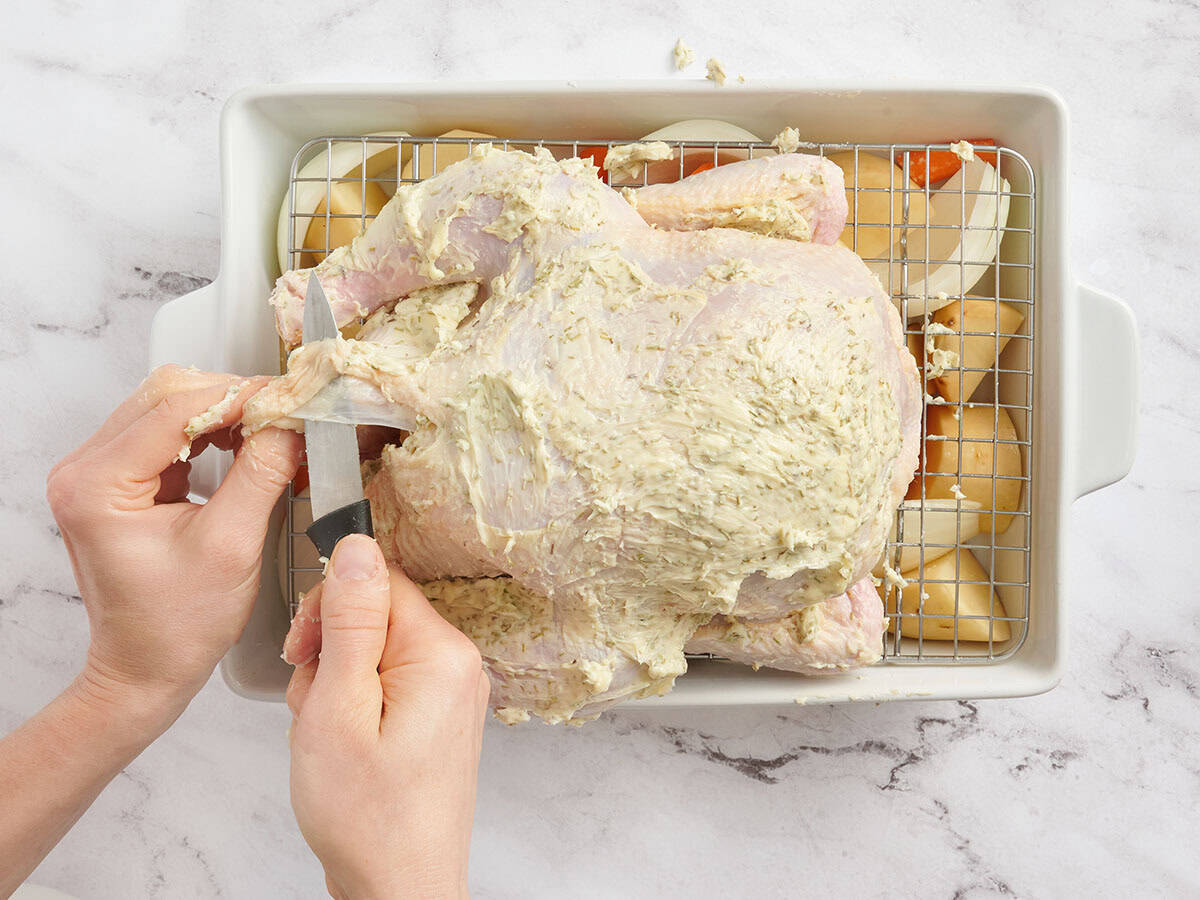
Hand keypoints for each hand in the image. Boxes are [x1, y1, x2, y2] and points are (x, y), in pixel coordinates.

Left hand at [45, 364, 302, 721]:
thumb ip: (262, 474)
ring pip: (165, 407)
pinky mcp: (116, 480)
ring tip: (271, 430)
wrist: (145, 669)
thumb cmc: (178, 625)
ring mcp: (95, 473)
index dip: (238, 395)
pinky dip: (209, 432)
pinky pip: (165, 433)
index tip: (289, 396)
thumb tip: (291, 421)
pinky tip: (244, 446)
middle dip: (231, 397)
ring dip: (222, 412)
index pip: (174, 409)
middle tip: (285, 412)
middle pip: (164, 396)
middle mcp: (84, 470)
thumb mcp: (232, 545)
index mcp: (98, 485)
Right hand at [286, 535, 489, 899]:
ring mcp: (451, 693)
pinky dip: (355, 704)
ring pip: (375, 651)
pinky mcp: (438, 716)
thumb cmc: (368, 815)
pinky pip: (388, 682)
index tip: (306, 651)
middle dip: (332, 651)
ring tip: (329, 734)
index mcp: (441, 653)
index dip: (330, 608)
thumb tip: (356, 546)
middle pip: (378, 614)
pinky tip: (345, 742)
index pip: (379, 579)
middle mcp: (458, 665)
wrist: (398, 887)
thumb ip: (350, 621)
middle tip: (316, 704)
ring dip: (338, 683)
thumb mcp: (339, 707)